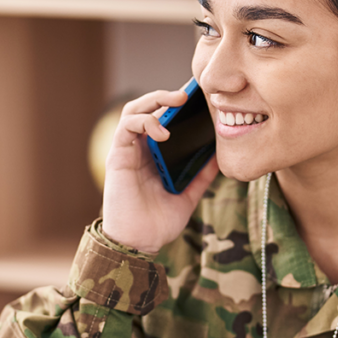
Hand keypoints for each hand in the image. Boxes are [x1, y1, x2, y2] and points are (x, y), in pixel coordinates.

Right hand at [100, 87, 218, 255]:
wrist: (139, 243)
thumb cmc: (157, 224)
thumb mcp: (188, 196)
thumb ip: (201, 177)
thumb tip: (219, 157)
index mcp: (154, 157)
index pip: (162, 120)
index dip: (176, 107)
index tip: (198, 99)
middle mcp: (139, 150)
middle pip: (147, 109)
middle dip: (166, 96)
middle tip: (188, 94)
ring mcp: (127, 152)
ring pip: (133, 111)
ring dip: (154, 101)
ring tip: (176, 102)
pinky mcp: (117, 156)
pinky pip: (125, 127)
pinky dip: (144, 121)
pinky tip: (162, 132)